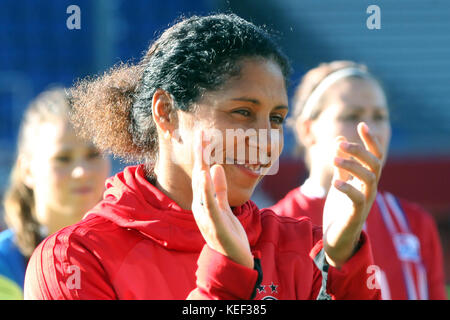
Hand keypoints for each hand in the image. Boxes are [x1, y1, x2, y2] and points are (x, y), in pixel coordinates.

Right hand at [191, 130, 253, 268]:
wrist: (232, 260)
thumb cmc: (228, 233)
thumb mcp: (225, 207)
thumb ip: (220, 188)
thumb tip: (216, 166)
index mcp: (203, 201)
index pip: (202, 173)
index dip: (203, 154)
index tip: (204, 135)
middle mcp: (200, 205)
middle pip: (199, 175)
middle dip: (200, 153)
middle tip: (201, 132)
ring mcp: (206, 214)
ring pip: (202, 185)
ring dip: (202, 164)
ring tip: (203, 145)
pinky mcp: (215, 223)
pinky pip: (210, 202)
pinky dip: (207, 187)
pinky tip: (206, 172)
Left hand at [323, 122, 382, 267]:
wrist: (337, 239)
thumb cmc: (340, 210)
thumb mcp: (340, 182)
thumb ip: (342, 164)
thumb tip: (339, 139)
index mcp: (365, 181)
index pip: (375, 157)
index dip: (371, 141)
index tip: (362, 124)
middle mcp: (369, 190)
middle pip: (374, 165)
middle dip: (360, 151)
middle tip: (341, 144)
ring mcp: (365, 202)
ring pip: (369, 179)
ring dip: (353, 166)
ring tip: (335, 158)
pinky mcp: (356, 215)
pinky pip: (357, 200)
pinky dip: (348, 188)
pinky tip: (335, 182)